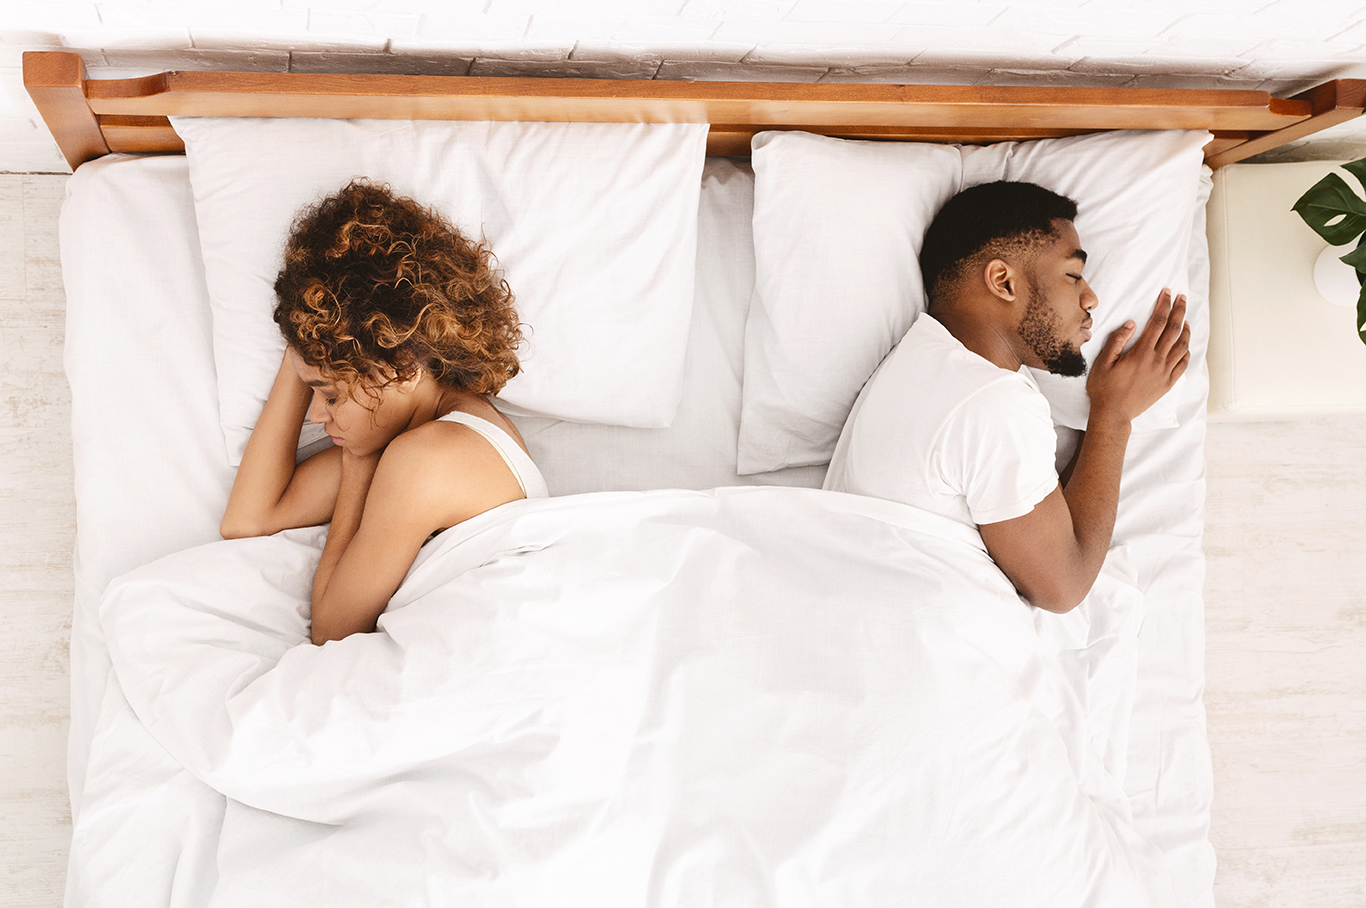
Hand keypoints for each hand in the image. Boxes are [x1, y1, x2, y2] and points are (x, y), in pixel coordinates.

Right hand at [1086, 289, 1190, 424]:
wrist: (1114, 415)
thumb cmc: (1104, 389)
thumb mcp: (1103, 362)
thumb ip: (1117, 341)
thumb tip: (1131, 324)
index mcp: (1141, 353)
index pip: (1157, 322)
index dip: (1163, 305)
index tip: (1166, 293)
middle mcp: (1157, 361)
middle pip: (1174, 330)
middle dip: (1179, 311)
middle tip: (1182, 298)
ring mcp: (1164, 373)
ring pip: (1182, 346)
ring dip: (1186, 329)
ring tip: (1185, 319)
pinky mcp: (1167, 383)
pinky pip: (1183, 364)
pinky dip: (1186, 351)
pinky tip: (1185, 345)